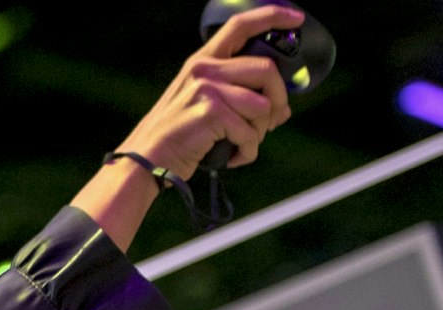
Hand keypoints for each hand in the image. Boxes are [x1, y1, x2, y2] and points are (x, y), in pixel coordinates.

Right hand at [115, 5, 300, 178]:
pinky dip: (247, 151)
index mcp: (204, 62)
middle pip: (266, 69)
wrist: (146, 160)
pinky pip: (249, 131)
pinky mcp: (210, 111)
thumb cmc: (178, 137)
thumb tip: (282, 110)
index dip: (271, 16)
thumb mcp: (203, 106)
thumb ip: (239, 98)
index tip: (296, 18)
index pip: (240, 25)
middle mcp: (205, 69)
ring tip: (242, 144)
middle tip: (271, 122)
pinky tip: (232, 157)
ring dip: (260, 132)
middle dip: (278, 100)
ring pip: (263, 105)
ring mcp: (206, 88)